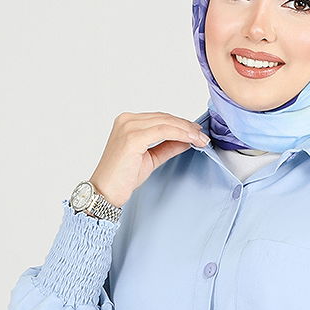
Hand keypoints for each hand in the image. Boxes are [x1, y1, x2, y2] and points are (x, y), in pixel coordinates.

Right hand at [89, 111, 209, 206]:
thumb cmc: (122, 177)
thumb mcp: (151, 158)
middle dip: (187, 127)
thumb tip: (187, 141)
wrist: (106, 191)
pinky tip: (191, 141)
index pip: (160, 118)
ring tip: (201, 140)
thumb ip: (168, 147)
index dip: (181, 124)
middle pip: (164, 118)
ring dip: (186, 131)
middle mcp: (127, 120)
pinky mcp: (133, 137)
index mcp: (128, 122)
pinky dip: (179, 135)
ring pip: (166, 123)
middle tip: (203, 137)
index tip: (197, 133)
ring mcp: (129, 127)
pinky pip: (163, 131)